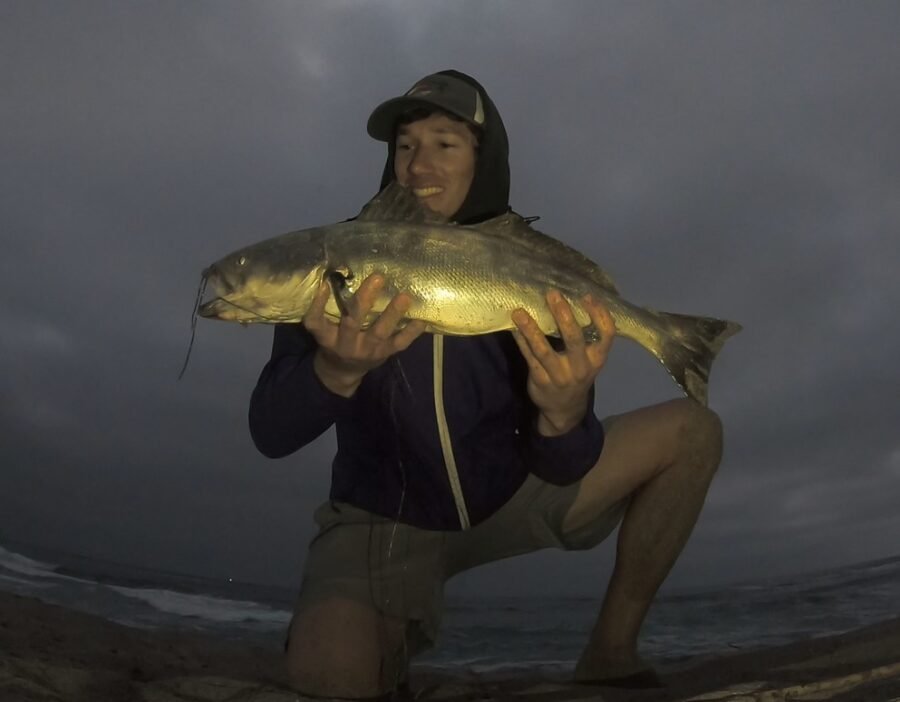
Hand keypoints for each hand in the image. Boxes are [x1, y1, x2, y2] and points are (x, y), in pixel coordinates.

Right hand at [303, 274, 426, 396]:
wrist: (343, 371)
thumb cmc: (335, 340)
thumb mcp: (326, 328)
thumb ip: (330, 308)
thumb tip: (338, 272)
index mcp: (327, 337)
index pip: (316, 322)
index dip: (317, 305)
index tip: (324, 284)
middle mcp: (346, 344)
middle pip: (353, 322)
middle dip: (364, 301)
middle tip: (377, 278)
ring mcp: (367, 350)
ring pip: (380, 332)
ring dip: (393, 313)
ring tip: (405, 296)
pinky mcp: (385, 354)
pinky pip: (400, 343)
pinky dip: (412, 331)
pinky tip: (421, 318)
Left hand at [511, 290, 614, 435]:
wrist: (564, 409)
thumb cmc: (577, 374)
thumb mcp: (589, 360)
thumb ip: (585, 337)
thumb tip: (569, 298)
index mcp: (597, 359)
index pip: (607, 335)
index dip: (599, 315)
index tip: (587, 296)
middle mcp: (581, 368)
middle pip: (574, 340)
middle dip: (564, 316)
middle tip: (553, 294)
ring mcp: (560, 376)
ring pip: (544, 350)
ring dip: (531, 329)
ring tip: (519, 312)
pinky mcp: (541, 381)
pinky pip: (529, 358)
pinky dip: (521, 342)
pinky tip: (514, 328)